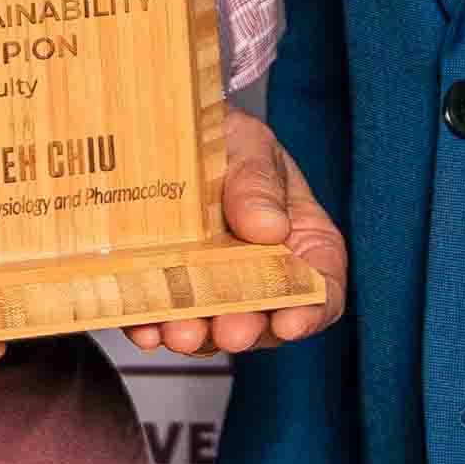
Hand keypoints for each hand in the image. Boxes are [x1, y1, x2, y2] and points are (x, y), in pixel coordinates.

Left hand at [124, 113, 350, 355]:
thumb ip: (258, 182)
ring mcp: (212, 288)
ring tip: (178, 331)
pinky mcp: (166, 292)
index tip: (289, 322)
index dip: (311, 311)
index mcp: (301, 240)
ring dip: (197, 335)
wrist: (164, 128)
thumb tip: (269, 228)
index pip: (321, 287)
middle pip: (264, 318)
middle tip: (228, 332)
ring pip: (211, 327)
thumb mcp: (247, 144)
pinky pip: (161, 318)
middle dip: (246, 328)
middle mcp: (261, 275)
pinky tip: (143, 326)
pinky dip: (152, 326)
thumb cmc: (224, 137)